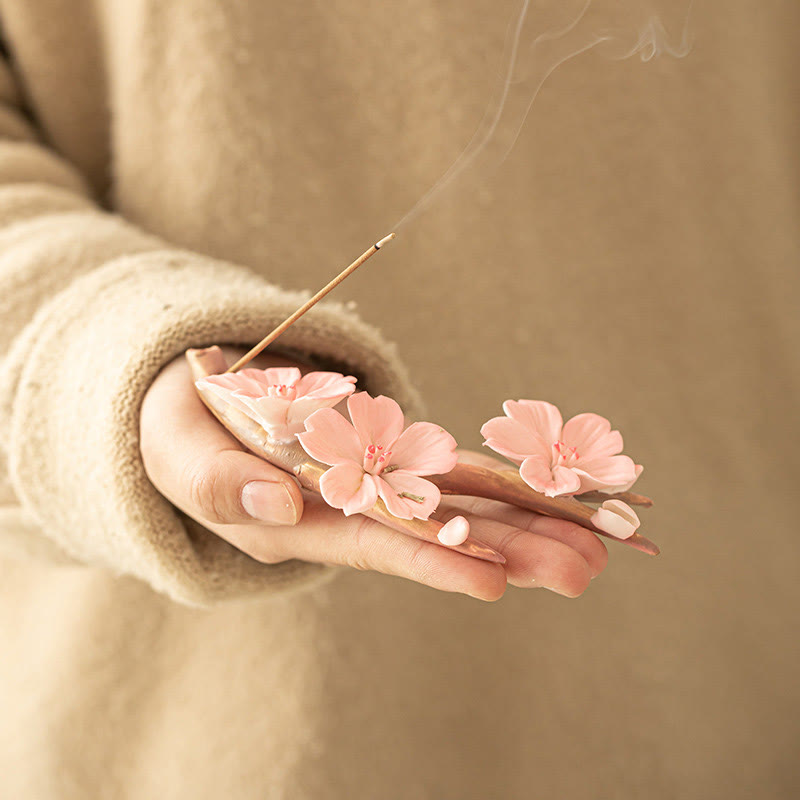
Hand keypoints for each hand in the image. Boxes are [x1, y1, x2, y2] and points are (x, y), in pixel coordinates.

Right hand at [140, 349, 606, 600]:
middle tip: (586, 570)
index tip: (493, 583)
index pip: (373, 545)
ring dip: (524, 524)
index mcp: (295, 520)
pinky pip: (449, 472)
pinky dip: (501, 483)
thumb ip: (215, 480)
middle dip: (508, 553)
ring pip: (456, 508)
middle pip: (436, 534)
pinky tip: (550, 494)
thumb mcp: (176, 451)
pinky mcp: (386, 458)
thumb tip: (278, 502)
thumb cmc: (177, 430)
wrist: (195, 405)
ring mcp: (373, 486)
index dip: (431, 560)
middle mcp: (347, 512)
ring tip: (595, 547)